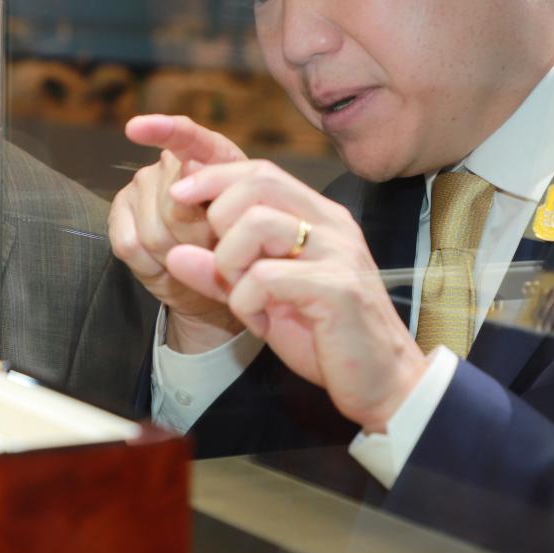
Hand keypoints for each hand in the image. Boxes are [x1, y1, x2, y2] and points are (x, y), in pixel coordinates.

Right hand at [109, 115, 246, 351]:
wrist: (212, 275)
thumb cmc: (234, 244)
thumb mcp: (242, 226)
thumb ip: (222, 198)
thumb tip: (189, 164)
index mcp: (211, 155)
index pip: (185, 135)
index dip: (161, 129)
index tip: (134, 129)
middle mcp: (169, 164)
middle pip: (173, 202)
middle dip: (197, 238)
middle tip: (211, 250)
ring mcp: (140, 187)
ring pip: (153, 231)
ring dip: (177, 257)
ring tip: (190, 258)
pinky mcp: (118, 215)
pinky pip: (130, 244)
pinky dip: (150, 265)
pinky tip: (164, 265)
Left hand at [165, 159, 428, 433]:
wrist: (381, 381)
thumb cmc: (325, 337)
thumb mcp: (260, 300)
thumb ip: (220, 274)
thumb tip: (172, 254)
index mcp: (317, 218)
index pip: (260, 171)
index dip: (213, 175)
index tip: (179, 193)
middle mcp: (331, 225)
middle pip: (257, 183)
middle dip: (218, 218)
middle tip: (222, 265)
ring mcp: (338, 253)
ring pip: (255, 224)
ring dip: (230, 264)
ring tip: (244, 298)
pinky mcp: (338, 288)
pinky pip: (266, 277)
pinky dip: (247, 302)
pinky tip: (262, 323)